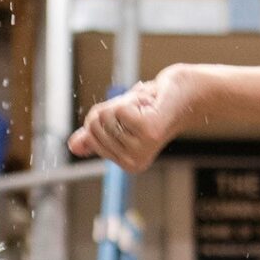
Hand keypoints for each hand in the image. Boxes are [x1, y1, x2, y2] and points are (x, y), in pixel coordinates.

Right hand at [70, 66, 193, 168]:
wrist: (186, 95)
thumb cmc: (153, 107)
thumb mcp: (120, 121)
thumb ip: (97, 134)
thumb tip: (73, 146)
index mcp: (125, 163)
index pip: (90, 132)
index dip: (105, 114)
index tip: (130, 116)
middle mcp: (131, 162)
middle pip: (95, 124)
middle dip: (114, 107)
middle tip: (140, 110)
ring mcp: (139, 149)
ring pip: (106, 115)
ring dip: (126, 102)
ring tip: (147, 107)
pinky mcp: (147, 133)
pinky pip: (120, 110)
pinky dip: (134, 99)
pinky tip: (151, 104)